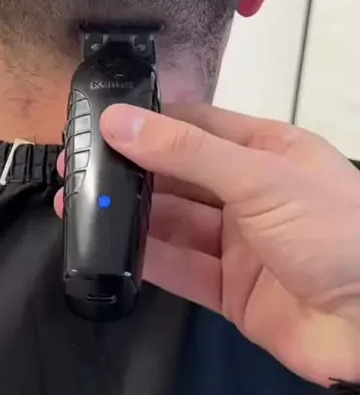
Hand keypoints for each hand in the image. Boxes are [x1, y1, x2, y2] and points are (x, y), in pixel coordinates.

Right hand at [56, 103, 359, 386]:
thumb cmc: (335, 231)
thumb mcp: (260, 177)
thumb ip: (187, 152)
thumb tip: (122, 121)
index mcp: (267, 150)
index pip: (197, 126)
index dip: (151, 123)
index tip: (101, 122)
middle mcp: (251, 192)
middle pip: (180, 176)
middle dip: (132, 171)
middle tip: (77, 168)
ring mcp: (241, 243)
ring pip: (175, 223)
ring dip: (130, 215)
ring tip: (77, 205)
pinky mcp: (232, 290)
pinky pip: (182, 268)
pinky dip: (147, 259)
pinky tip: (110, 248)